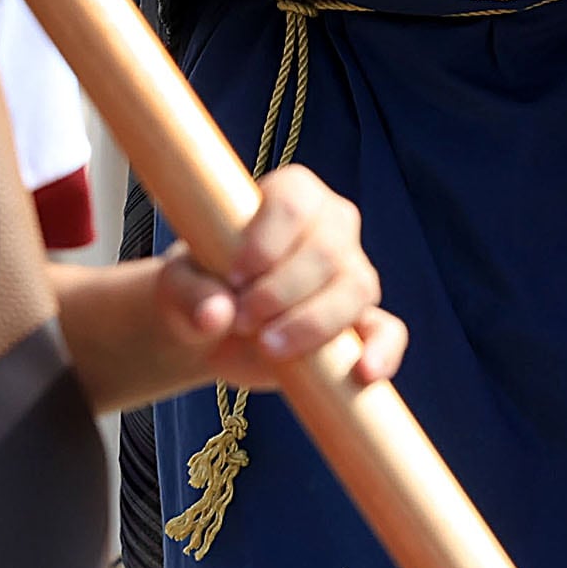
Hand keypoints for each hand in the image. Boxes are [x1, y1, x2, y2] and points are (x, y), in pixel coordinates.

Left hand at [151, 165, 405, 389]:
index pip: (294, 201)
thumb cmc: (199, 288)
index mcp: (290, 196)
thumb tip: (215, 315)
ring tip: (269, 347)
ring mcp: (353, 274)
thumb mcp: (178, 287)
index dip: (267, 239)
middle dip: (281, 291)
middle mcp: (332, 228)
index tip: (234, 276)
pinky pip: (388, 330)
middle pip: (326, 249)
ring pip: (356, 289)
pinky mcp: (361, 322)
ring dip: (313, 323)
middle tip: (241, 319)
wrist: (213, 332)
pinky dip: (382, 350)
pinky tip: (363, 371)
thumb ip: (190, 295)